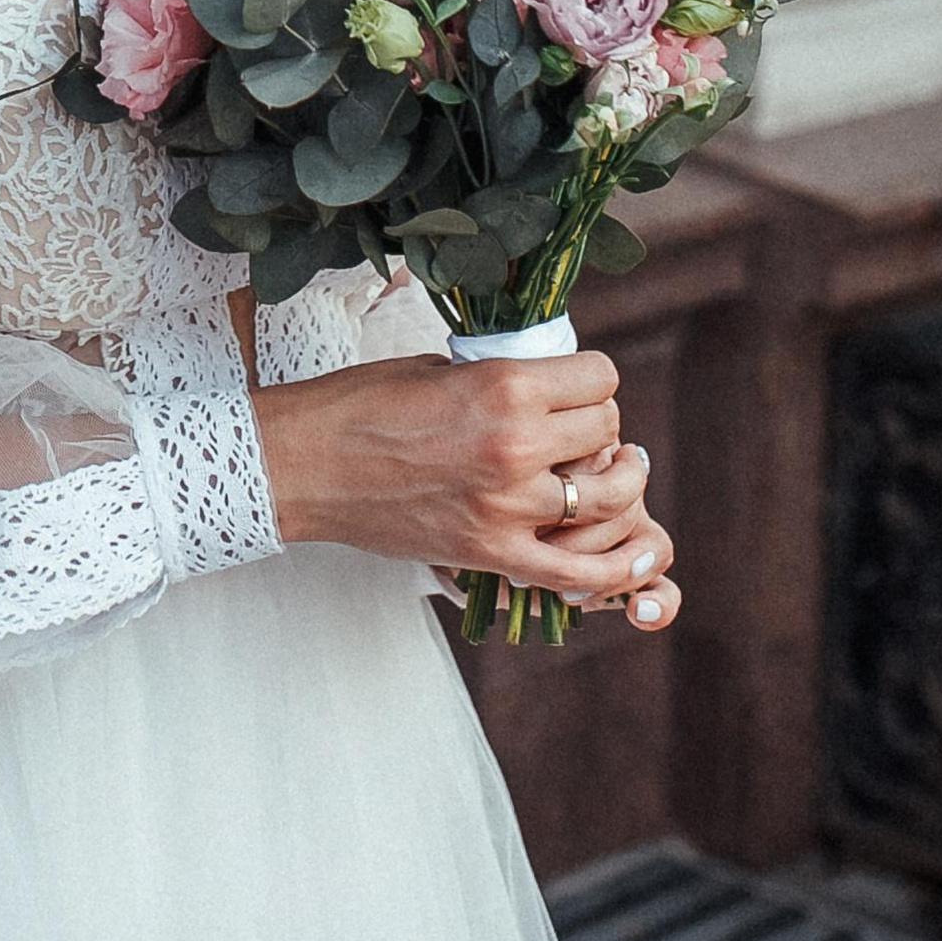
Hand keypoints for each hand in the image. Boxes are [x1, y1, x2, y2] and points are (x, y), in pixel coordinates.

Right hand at [251, 348, 669, 615]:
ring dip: (621, 481)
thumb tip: (548, 388)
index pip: (598, 377)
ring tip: (618, 471)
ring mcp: (508, 507)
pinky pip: (581, 572)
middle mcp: (516, 446)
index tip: (576, 385)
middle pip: (607, 430)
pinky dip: (616, 568)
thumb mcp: (439, 368)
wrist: (305, 464)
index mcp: (502, 387)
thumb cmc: (360, 405)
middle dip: (601, 425)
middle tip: (582, 427)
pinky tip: (636, 551)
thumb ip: (501, 379)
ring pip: (610, 496)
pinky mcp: (494, 555)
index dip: (592, 378)